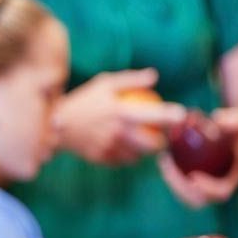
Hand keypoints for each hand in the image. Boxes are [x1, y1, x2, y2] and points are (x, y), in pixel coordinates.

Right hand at [54, 68, 184, 163]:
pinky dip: (128, 156)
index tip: (182, 115)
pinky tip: (128, 150)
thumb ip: (131, 80)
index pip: (154, 115)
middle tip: (161, 136)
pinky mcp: (103, 158)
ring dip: (145, 151)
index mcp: (120, 112)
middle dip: (161, 142)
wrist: (55, 124)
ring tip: (145, 143)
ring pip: (139, 155)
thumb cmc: (84, 100)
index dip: (172, 116)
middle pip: (152, 144)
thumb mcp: (104, 83)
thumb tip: (155, 76)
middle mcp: (117, 132)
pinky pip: (123, 160)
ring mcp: (110, 147)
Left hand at [159, 107, 237, 207]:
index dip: (207, 189)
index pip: (220, 193)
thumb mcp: (235, 123)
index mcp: (230, 182)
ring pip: (183, 194)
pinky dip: (169, 173)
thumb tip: (219, 120)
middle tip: (169, 167)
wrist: (230, 138)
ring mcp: (201, 189)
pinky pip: (178, 184)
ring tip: (165, 159)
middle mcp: (215, 190)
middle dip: (181, 187)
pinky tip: (164, 156)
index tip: (193, 176)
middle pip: (197, 200)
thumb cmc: (232, 130)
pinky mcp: (189, 183)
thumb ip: (231, 122)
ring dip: (171, 180)